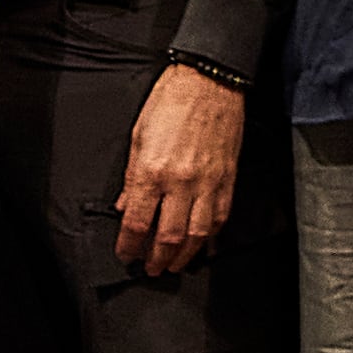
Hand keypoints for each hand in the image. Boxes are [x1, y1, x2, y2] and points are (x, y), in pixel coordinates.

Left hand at [112, 60, 245, 274]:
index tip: (125, 254)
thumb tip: (125, 207)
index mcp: (152, 172)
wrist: (209, 83)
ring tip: (173, 265)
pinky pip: (219, 218)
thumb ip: (131, 178)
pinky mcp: (228, 180)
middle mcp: (181, 183)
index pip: (137, 223)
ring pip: (197, 235)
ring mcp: (208, 184)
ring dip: (184, 256)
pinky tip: (200, 243)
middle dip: (157, 259)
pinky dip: (209, 237)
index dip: (129, 246)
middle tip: (150, 269)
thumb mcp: (138, 137)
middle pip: (168, 237)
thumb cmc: (169, 103)